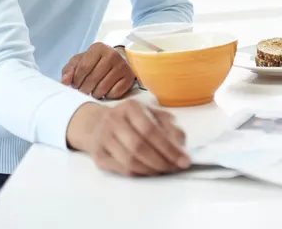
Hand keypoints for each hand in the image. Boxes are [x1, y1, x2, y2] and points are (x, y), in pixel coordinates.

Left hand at [61, 42, 134, 99]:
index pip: (83, 68)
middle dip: (84, 89)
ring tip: (93, 91)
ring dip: (95, 94)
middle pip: (93, 79)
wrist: (114, 63)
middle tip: (83, 91)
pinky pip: (114, 93)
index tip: (75, 86)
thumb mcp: (78, 62)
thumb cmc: (93, 63)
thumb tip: (65, 81)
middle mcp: (112, 54)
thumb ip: (69, 71)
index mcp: (98, 48)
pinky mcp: (129, 77)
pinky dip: (107, 96)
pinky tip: (105, 91)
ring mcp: (122, 66)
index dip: (76, 81)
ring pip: (103, 88)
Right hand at [66, 100, 190, 176]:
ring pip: (130, 160)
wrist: (97, 124)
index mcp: (130, 107)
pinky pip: (122, 170)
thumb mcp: (152, 114)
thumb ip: (169, 125)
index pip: (150, 129)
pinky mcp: (99, 156)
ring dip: (152, 169)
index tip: (184, 160)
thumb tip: (181, 145)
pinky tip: (149, 172)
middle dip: (162, 161)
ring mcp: (104, 138)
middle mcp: (114, 120)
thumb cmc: (130, 119)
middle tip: (175, 168)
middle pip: (139, 146)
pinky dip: (139, 174)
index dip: (169, 147)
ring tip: (164, 170)